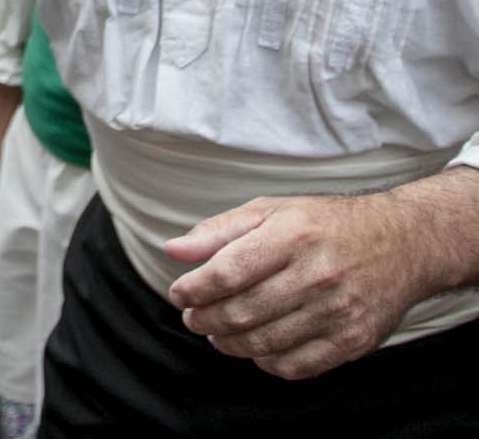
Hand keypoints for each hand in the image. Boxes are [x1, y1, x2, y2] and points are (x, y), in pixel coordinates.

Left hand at [164, 192, 431, 379]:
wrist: (404, 243)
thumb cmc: (326, 224)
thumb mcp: (271, 210)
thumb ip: (219, 230)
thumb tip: (173, 250)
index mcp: (291, 236)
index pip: (226, 273)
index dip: (193, 289)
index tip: (179, 293)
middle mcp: (316, 275)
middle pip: (241, 312)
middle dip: (204, 319)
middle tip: (193, 317)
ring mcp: (338, 312)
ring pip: (264, 343)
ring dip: (229, 343)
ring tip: (217, 332)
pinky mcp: (353, 340)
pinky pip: (297, 366)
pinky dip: (267, 362)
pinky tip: (256, 348)